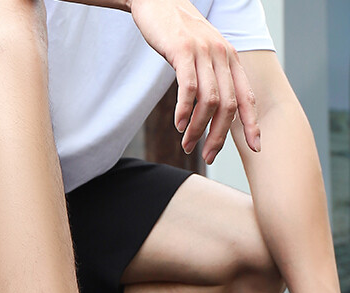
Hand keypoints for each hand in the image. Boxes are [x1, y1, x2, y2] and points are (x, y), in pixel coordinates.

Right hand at [129, 0, 260, 164]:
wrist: (158, 1)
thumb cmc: (177, 34)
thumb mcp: (200, 55)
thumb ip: (209, 78)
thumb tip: (211, 111)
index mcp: (230, 59)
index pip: (247, 97)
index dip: (252, 124)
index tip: (255, 148)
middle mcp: (222, 55)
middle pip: (228, 105)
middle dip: (219, 136)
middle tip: (208, 157)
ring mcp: (203, 51)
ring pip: (210, 100)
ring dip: (199, 128)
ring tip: (187, 145)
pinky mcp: (183, 50)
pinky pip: (188, 87)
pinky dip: (185, 111)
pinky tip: (178, 125)